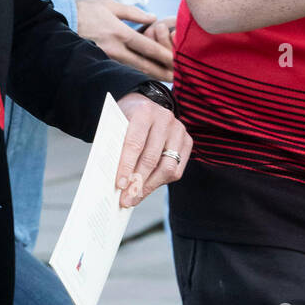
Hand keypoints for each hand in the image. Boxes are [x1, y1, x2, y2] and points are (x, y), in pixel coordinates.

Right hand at [77, 0, 173, 80]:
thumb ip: (133, 12)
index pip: (146, 47)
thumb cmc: (86, 10)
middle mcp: (115, 49)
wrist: (60, 22)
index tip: (177, 61)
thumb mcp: (110, 5)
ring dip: (151, 75)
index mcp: (119, 32)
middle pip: (143, 65)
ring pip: (133, 70)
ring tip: (167, 79)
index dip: (163, 55)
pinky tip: (146, 77)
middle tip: (178, 78)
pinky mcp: (101, 62)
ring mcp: (107, 58)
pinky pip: (122, 69)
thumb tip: (153, 18)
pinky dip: (136, 74)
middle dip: (162, 72)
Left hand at [114, 91, 192, 206]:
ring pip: (167, 167)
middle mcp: (165, 119)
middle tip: (126, 199)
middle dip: (137, 182)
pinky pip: (176, 170)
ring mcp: (179, 130)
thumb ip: (117, 147)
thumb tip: (117, 181)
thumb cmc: (128, 119)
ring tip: (136, 197)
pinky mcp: (187, 141)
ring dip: (150, 186)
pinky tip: (148, 187)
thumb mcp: (118, 125)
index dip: (127, 166)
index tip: (120, 184)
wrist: (145, 106)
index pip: (135, 143)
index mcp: (144, 112)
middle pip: (152, 158)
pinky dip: (161, 182)